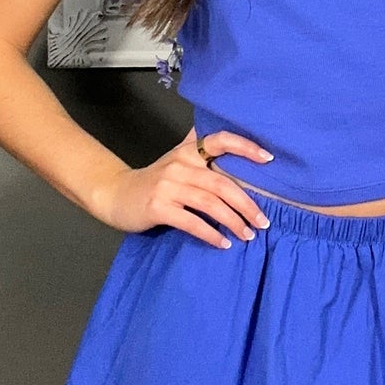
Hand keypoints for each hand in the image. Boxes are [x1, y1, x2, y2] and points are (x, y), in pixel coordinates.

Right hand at [93, 126, 274, 248]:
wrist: (116, 194)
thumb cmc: (155, 180)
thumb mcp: (177, 160)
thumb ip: (202, 153)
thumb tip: (240, 154)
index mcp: (188, 150)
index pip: (220, 140)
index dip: (245, 147)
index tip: (268, 159)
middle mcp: (179, 164)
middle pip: (221, 182)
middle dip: (246, 203)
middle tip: (263, 221)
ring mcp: (168, 186)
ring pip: (210, 202)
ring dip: (233, 221)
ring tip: (248, 235)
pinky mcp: (158, 207)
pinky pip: (191, 222)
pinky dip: (211, 234)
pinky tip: (224, 243)